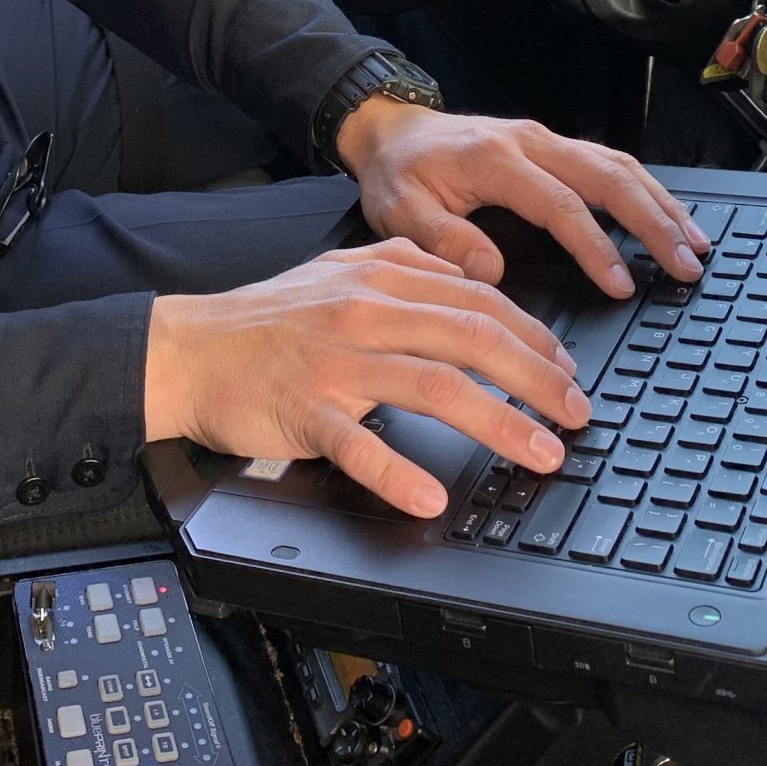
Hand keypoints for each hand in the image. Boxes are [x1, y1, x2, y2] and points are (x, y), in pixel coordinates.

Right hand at [141, 240, 587, 517]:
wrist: (189, 349)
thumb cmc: (266, 319)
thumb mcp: (338, 271)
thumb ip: (403, 268)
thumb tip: (469, 277)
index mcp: (379, 281)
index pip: (477, 301)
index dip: (533, 336)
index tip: (568, 369)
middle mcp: (364, 315)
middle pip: (471, 338)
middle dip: (537, 376)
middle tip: (577, 413)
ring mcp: (335, 364)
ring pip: (432, 386)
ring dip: (498, 422)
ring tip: (539, 452)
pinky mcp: (305, 410)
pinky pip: (356, 444)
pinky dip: (396, 472)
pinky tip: (430, 497)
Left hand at [335, 99, 709, 299]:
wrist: (390, 130)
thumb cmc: (399, 174)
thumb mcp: (399, 211)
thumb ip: (440, 240)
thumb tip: (490, 271)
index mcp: (495, 159)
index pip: (559, 204)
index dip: (594, 246)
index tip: (621, 285)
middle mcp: (530, 142)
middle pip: (607, 177)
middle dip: (654, 222)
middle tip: (686, 265)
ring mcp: (546, 140)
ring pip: (618, 166)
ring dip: (661, 204)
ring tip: (695, 245)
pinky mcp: (553, 146)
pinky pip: (610, 163)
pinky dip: (646, 190)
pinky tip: (669, 217)